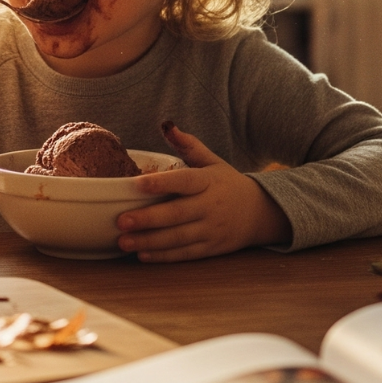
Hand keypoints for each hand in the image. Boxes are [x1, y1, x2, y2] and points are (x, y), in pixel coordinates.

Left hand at [115, 123, 291, 262]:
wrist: (260, 212)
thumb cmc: (228, 184)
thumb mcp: (212, 161)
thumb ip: (189, 145)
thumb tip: (167, 125)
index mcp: (208, 181)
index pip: (184, 181)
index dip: (161, 183)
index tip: (136, 184)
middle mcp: (210, 206)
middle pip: (177, 214)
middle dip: (148, 219)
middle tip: (121, 220)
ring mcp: (211, 229)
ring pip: (178, 238)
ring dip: (149, 241)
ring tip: (123, 241)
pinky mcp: (211, 248)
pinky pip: (185, 254)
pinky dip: (163, 256)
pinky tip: (142, 255)